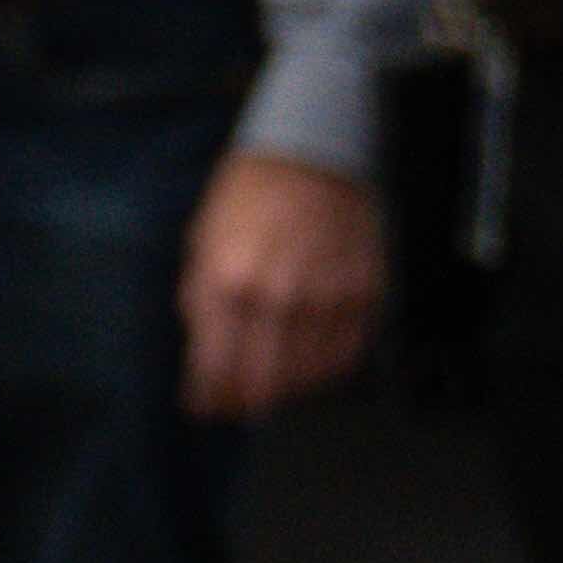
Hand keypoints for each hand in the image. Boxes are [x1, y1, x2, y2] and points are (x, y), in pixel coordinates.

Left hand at [179, 145, 383, 424]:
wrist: (312, 157)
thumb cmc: (250, 197)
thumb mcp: (202, 244)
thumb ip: (201, 302)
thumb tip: (202, 354)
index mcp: (227, 284)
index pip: (215, 370)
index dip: (207, 398)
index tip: (204, 406)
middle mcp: (277, 298)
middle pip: (261, 385)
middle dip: (241, 403)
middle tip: (234, 405)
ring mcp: (325, 300)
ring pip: (304, 379)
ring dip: (283, 391)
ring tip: (269, 385)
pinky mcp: (361, 296)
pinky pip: (343, 357)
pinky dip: (323, 372)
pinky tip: (307, 366)